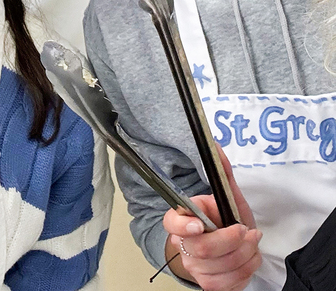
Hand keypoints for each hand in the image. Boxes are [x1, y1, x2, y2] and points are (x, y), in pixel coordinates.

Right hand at [163, 151, 261, 290]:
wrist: (225, 246)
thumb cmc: (224, 220)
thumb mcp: (226, 196)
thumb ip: (222, 173)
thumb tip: (215, 146)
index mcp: (181, 221)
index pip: (172, 224)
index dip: (184, 226)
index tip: (200, 224)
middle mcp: (184, 246)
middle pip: (203, 249)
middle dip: (231, 240)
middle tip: (246, 230)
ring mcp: (195, 268)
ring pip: (220, 267)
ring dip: (245, 254)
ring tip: (252, 242)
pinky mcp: (210, 285)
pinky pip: (229, 283)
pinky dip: (246, 269)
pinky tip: (249, 257)